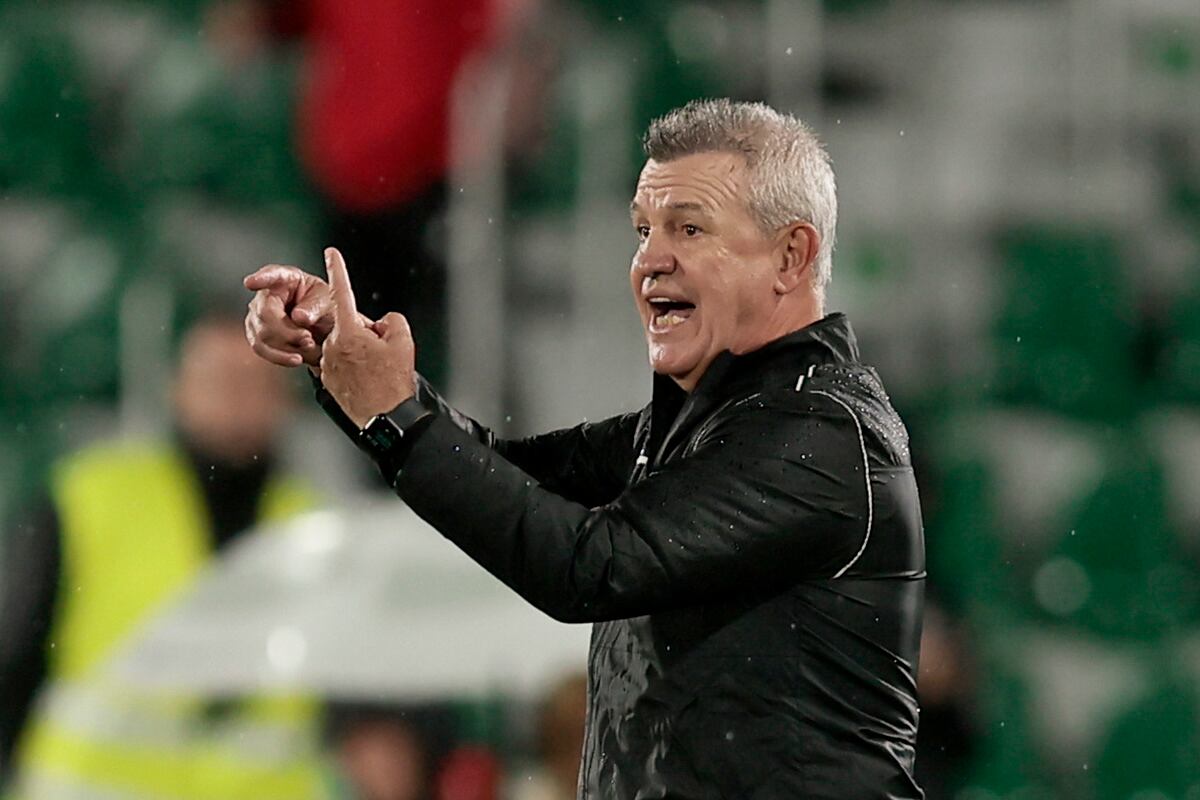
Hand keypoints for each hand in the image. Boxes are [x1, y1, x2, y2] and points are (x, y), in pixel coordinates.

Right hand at [243, 264, 332, 367]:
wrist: (325, 329)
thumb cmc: (324, 307)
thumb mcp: (327, 302)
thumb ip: (315, 307)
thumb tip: (299, 316)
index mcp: (286, 278)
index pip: (271, 274)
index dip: (260, 278)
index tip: (251, 282)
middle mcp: (266, 295)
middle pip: (264, 313)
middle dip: (286, 331)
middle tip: (308, 338)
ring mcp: (258, 316)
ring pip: (261, 334)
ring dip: (285, 346)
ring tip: (308, 347)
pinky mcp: (257, 335)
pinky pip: (261, 349)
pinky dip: (280, 357)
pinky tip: (296, 359)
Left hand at [319, 247, 415, 427]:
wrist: (385, 417)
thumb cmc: (394, 380)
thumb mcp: (403, 342)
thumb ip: (392, 320)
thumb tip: (379, 324)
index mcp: (349, 332)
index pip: (342, 293)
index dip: (337, 270)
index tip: (330, 252)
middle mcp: (332, 345)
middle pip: (351, 326)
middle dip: (366, 334)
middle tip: (383, 354)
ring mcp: (326, 363)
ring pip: (346, 346)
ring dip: (360, 353)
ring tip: (376, 372)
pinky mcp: (326, 379)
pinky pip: (341, 363)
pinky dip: (354, 367)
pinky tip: (367, 381)